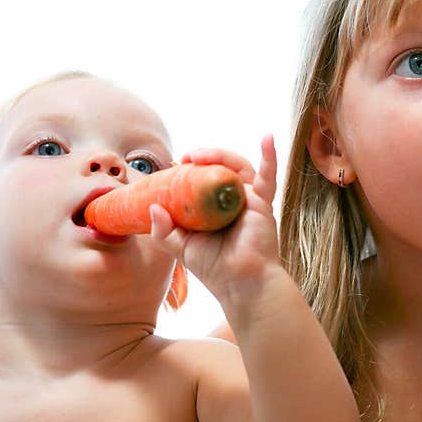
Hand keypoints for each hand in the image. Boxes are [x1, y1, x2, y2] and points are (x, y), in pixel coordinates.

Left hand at [147, 135, 279, 301]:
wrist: (240, 283)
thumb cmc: (215, 268)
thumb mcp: (181, 248)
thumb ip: (164, 230)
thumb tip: (152, 207)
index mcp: (213, 208)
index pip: (202, 179)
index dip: (189, 169)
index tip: (174, 164)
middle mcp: (231, 200)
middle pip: (219, 168)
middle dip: (203, 157)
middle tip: (185, 158)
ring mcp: (248, 199)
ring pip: (236, 166)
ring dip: (219, 155)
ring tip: (200, 156)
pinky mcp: (261, 203)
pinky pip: (268, 176)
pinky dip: (269, 156)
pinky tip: (267, 138)